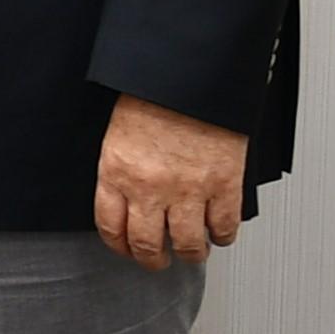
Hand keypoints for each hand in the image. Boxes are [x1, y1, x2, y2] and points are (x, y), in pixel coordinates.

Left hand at [94, 93, 249, 268]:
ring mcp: (188, 189)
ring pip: (188, 245)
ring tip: (192, 251)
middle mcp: (149, 186)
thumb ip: (121, 169)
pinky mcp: (223, 185)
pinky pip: (224, 227)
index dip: (119, 245)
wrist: (190, 73)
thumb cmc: (153, 95)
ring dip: (191, 254)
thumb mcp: (119, 133)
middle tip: (159, 260)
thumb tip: (126, 199)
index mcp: (116, 171)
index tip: (126, 249)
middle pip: (147, 245)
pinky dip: (222, 237)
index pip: (110, 226)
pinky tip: (219, 233)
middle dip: (153, 260)